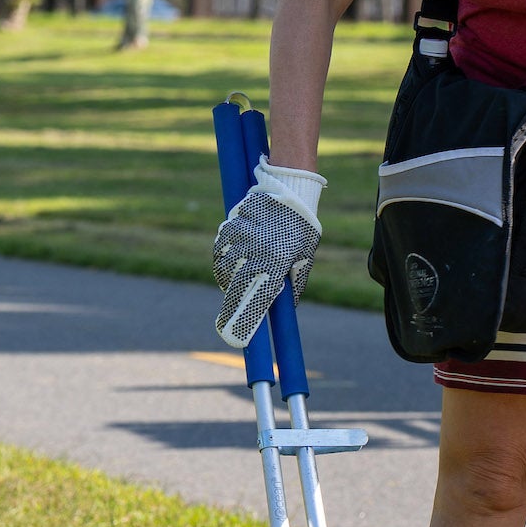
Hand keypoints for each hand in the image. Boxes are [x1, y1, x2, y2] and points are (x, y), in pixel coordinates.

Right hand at [212, 158, 325, 348]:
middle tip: (225, 324)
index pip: (258, 299)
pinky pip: (220, 248)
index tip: (235, 337)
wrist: (292, 190)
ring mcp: (242, 237)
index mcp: (278, 262)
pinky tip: (229, 260)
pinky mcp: (232, 224)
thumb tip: (288, 307)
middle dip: (230, 309)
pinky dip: (222, 257)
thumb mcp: (305, 258)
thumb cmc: (303, 228)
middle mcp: (257, 252)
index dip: (245, 320)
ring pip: (225, 268)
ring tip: (234, 284)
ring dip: (227, 280)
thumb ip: (295, 283)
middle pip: (236, 288)